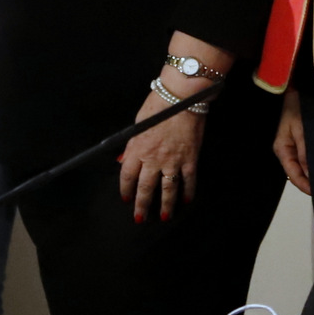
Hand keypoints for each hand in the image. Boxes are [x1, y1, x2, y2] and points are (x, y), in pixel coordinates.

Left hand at [120, 89, 203, 223]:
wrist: (181, 96)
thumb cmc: (158, 104)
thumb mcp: (138, 122)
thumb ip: (131, 144)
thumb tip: (123, 159)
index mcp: (137, 148)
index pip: (127, 175)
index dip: (126, 189)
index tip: (126, 198)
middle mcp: (153, 158)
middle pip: (145, 187)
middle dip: (142, 205)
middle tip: (140, 218)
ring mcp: (173, 160)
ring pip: (167, 189)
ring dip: (165, 205)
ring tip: (164, 217)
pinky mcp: (189, 158)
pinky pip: (188, 179)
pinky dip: (188, 191)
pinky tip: (186, 200)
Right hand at [273, 88, 309, 193]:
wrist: (301, 88)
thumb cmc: (298, 107)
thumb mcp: (302, 130)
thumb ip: (306, 152)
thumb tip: (311, 175)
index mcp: (282, 149)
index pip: (293, 174)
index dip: (305, 186)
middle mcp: (287, 150)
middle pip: (299, 172)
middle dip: (312, 181)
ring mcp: (295, 145)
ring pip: (305, 165)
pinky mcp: (303, 140)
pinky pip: (309, 156)